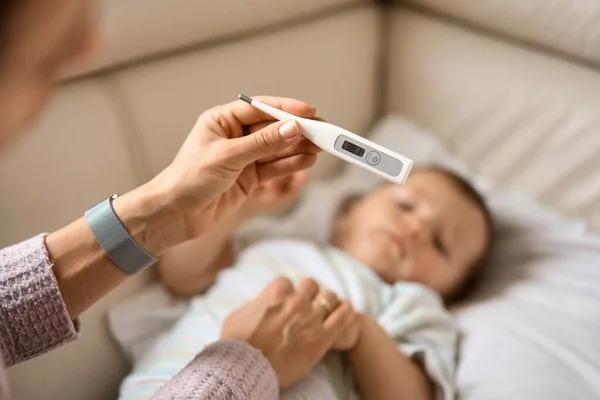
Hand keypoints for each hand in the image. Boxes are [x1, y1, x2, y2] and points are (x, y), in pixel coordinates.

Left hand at [140, 96, 320, 254]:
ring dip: (298, 147)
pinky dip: (290, 164)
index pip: (259, 108)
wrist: (175, 214)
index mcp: (222, 120)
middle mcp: (234, 136)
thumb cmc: (189, 179)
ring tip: (322, 146)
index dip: (285, 109)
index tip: (309, 111)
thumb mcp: (228, 156)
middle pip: (272, 128)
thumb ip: (262, 143)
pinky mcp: (248, 178)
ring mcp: (243, 158)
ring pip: (276, 149)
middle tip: (323, 130)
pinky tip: (308, 160)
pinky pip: (274, 167)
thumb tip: (292, 128)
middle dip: (297, 129)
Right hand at [221, 277, 356, 387]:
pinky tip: (345, 308)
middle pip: (310, 284)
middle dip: (307, 293)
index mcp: (276, 292)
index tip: (284, 302)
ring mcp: (311, 319)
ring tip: (324, 309)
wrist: (246, 372)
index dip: (285, 292)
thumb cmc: (237, 346)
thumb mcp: (239, 315)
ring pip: (329, 296)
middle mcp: (296, 301)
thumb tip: (264, 300)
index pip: (286, 281)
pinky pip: (344, 315)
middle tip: (304, 305)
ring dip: (325, 301)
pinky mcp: (322, 338)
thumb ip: (257, 302)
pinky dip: (346, 309)